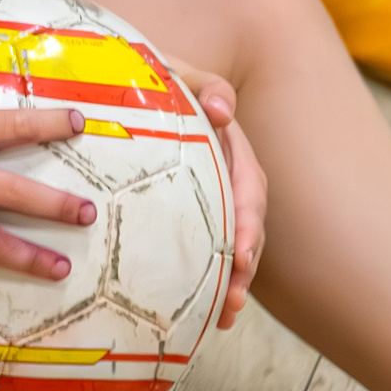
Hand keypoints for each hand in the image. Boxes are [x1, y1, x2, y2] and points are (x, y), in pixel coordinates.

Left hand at [159, 54, 265, 328]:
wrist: (142, 85)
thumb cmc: (159, 79)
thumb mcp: (181, 74)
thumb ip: (204, 85)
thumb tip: (223, 109)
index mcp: (231, 148)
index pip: (248, 188)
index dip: (247, 222)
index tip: (241, 252)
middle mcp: (228, 178)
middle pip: (245, 227)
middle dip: (243, 265)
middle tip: (232, 299)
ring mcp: (212, 199)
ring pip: (231, 245)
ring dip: (231, 282)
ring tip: (223, 315)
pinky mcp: (192, 214)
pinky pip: (207, 248)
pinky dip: (210, 280)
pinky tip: (206, 314)